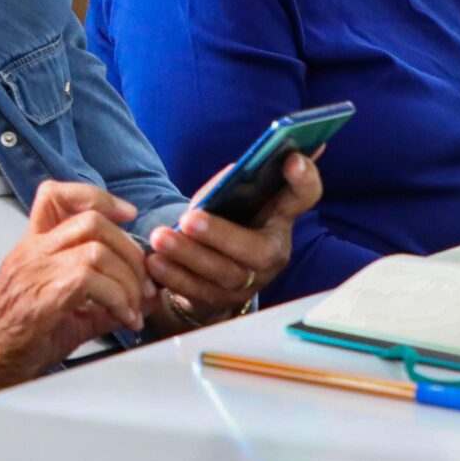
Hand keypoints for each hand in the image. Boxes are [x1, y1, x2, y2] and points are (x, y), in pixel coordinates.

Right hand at [0, 181, 148, 401]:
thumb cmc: (23, 333)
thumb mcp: (70, 307)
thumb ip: (108, 297)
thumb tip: (150, 296)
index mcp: (35, 244)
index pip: (56, 195)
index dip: (98, 197)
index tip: (126, 215)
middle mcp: (32, 251)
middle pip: (92, 221)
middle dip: (130, 251)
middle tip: (144, 284)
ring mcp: (34, 271)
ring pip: (96, 250)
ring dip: (128, 280)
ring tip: (133, 307)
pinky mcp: (41, 297)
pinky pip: (89, 280)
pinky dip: (117, 298)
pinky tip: (122, 317)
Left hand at [146, 151, 320, 328]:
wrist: (204, 270)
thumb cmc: (219, 222)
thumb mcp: (226, 201)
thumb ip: (229, 187)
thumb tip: (232, 175)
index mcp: (280, 217)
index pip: (303, 195)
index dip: (304, 178)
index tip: (291, 158)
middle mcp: (274, 252)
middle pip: (259, 250)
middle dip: (221, 234)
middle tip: (188, 219)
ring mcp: (252, 282)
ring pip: (225, 274)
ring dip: (190, 256)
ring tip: (160, 239)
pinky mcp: (224, 302)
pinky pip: (201, 293)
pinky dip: (175, 278)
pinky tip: (155, 263)